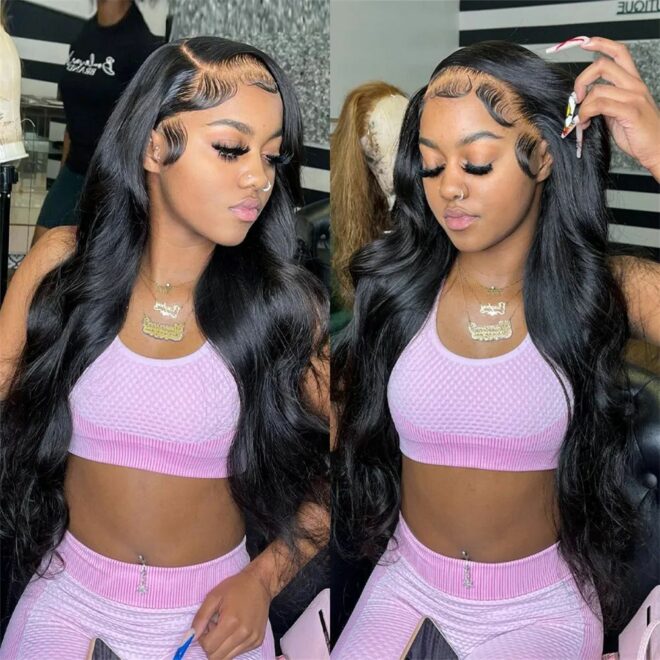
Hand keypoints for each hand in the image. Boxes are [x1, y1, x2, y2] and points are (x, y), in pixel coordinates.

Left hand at [191, 567, 271, 658]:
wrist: (260, 583)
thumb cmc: (236, 587)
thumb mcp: (214, 596)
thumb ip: (201, 617)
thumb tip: (190, 637)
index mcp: (231, 622)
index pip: (208, 647)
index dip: (202, 639)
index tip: (207, 626)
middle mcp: (243, 634)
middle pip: (217, 657)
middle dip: (211, 646)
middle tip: (215, 628)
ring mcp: (252, 639)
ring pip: (227, 658)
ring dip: (221, 647)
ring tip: (225, 628)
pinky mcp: (258, 641)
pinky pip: (238, 652)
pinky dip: (232, 645)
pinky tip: (235, 629)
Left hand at [573, 37, 659, 176]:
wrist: (657, 149)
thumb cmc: (638, 134)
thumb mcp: (618, 113)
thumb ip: (605, 102)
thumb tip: (584, 101)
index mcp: (632, 82)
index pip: (619, 52)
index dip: (601, 43)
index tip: (585, 43)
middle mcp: (634, 85)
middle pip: (602, 65)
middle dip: (581, 80)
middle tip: (577, 98)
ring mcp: (633, 97)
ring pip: (597, 89)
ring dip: (582, 106)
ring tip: (582, 120)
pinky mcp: (630, 111)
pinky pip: (600, 104)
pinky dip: (586, 113)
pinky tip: (585, 123)